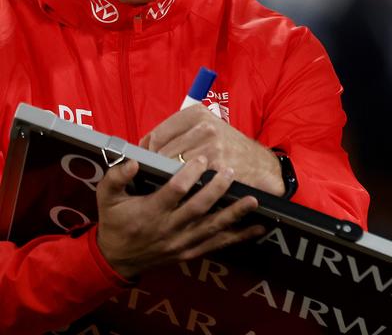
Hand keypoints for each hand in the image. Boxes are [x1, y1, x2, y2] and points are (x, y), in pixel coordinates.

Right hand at [96, 157, 264, 279]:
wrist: (117, 258)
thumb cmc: (115, 222)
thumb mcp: (106, 198)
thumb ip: (116, 177)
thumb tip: (133, 161)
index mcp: (150, 213)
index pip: (174, 191)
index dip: (190, 174)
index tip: (203, 159)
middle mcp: (168, 229)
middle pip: (198, 208)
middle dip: (217, 189)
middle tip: (231, 171)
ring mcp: (182, 243)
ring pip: (212, 228)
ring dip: (234, 214)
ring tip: (253, 200)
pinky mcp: (191, 252)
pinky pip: (217, 244)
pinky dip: (239, 237)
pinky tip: (258, 228)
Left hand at [141, 106, 283, 195]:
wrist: (260, 165)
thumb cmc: (227, 147)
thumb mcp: (205, 128)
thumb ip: (175, 133)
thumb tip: (142, 147)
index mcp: (197, 113)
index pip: (157, 135)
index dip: (148, 152)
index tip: (149, 161)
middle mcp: (205, 127)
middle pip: (161, 153)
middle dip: (157, 167)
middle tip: (160, 177)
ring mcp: (212, 146)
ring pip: (171, 167)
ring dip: (168, 179)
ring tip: (173, 184)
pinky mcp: (217, 167)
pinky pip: (187, 180)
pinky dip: (183, 187)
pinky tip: (186, 189)